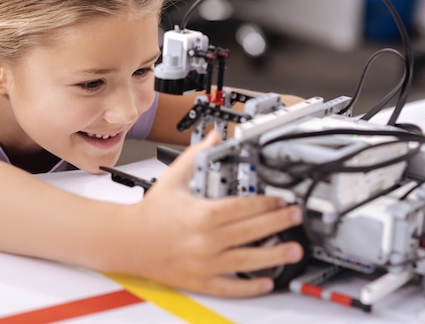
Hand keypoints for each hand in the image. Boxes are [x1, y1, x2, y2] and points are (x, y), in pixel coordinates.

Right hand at [123, 130, 303, 296]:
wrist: (127, 241)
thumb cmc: (151, 213)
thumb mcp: (174, 178)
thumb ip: (196, 154)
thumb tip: (213, 137)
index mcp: (203, 214)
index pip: (245, 207)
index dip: (268, 202)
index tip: (281, 199)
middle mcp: (208, 240)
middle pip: (253, 231)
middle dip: (279, 223)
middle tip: (296, 217)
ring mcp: (206, 263)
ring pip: (248, 261)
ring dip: (275, 255)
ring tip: (294, 249)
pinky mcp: (200, 280)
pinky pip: (230, 286)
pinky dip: (249, 286)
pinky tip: (266, 281)